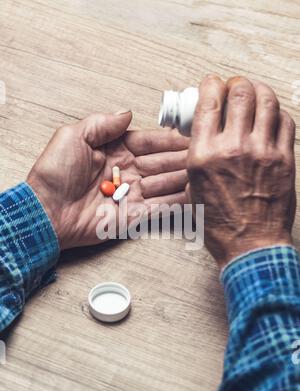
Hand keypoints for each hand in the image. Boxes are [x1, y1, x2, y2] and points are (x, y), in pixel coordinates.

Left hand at [27, 111, 188, 249]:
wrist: (46, 211)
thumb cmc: (54, 174)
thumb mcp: (73, 136)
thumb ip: (102, 124)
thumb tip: (127, 112)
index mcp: (115, 151)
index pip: (149, 142)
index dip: (169, 140)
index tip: (188, 136)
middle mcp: (127, 171)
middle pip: (161, 162)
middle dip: (181, 158)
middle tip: (203, 153)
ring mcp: (132, 194)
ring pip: (165, 183)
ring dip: (183, 177)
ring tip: (203, 172)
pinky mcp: (134, 216)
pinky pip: (161, 208)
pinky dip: (178, 201)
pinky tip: (194, 193)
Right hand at [187, 76, 295, 267]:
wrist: (250, 245)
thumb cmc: (220, 224)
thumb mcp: (194, 189)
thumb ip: (198, 157)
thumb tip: (203, 134)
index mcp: (204, 156)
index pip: (209, 102)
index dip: (211, 84)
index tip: (212, 83)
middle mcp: (233, 148)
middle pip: (241, 92)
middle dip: (236, 83)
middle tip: (235, 87)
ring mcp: (262, 152)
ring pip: (267, 100)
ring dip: (259, 91)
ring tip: (255, 94)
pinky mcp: (284, 159)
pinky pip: (285, 122)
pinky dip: (277, 113)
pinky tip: (271, 117)